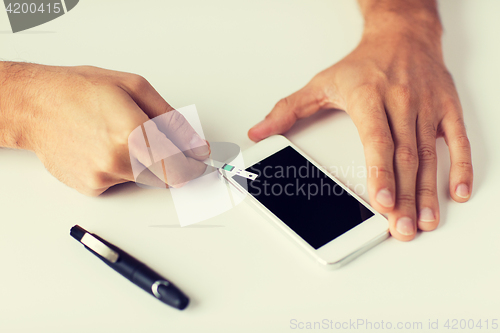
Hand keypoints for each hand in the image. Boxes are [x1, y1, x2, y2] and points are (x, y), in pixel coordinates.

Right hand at [0, 63, 209, 195]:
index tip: (198, 158)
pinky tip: (105, 147)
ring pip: (146, 179)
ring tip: (123, 137)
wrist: (35, 106)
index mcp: (134, 133)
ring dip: (147, 164)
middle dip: (174, 163)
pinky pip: (122, 182)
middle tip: (161, 141)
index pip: (181, 166)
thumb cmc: (80, 90)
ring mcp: (103, 177)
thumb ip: (171, 119)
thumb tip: (196, 144)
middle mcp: (119, 161)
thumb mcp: (135, 88)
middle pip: (168, 178)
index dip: (194, 163)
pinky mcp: (91, 187)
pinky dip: (123, 168)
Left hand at [248, 20, 472, 240]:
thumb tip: (258, 133)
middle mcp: (401, 103)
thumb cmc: (363, 64)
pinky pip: (457, 140)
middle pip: (404, 156)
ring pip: (429, 155)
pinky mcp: (446, 108)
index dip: (381, 172)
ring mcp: (427, 107)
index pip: (377, 140)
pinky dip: (460, 167)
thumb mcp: (321, 83)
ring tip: (423, 221)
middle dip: (404, 196)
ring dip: (428, 191)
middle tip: (401, 228)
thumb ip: (288, 110)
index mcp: (369, 97)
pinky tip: (455, 192)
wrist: (402, 35)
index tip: (382, 202)